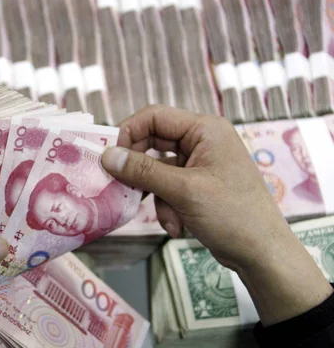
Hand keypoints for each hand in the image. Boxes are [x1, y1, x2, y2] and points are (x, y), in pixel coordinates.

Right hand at [102, 105, 331, 324]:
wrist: (262, 253)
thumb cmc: (232, 214)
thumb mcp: (183, 191)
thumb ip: (143, 171)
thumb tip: (107, 155)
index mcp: (205, 130)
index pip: (154, 117)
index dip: (128, 132)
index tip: (109, 156)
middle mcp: (202, 141)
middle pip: (153, 143)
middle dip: (141, 171)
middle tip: (122, 186)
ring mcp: (199, 163)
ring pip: (157, 170)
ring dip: (156, 196)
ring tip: (168, 218)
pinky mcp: (196, 184)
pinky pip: (167, 187)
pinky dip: (167, 207)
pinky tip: (178, 226)